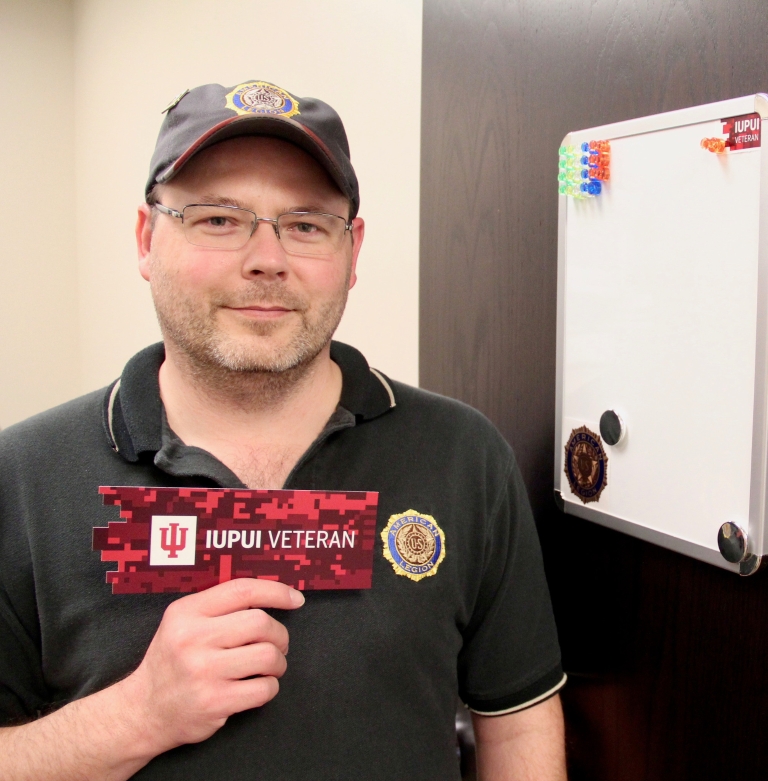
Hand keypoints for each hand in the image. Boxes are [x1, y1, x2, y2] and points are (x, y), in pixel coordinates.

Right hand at [121, 578, 303, 753]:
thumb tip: (274, 595)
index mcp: (187, 612)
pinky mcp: (214, 702)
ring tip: (268, 667)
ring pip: (268, 656)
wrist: (143, 710)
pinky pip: (264, 689)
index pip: (242, 590)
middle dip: (279, 634)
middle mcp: (193, 638)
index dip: (276, 592)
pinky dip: (269, 687)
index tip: (295, 599)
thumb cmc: (173, 660)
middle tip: (277, 644)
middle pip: (261, 623)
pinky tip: (257, 687)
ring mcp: (203, 671)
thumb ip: (219, 605)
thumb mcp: (183, 621)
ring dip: (278, 663)